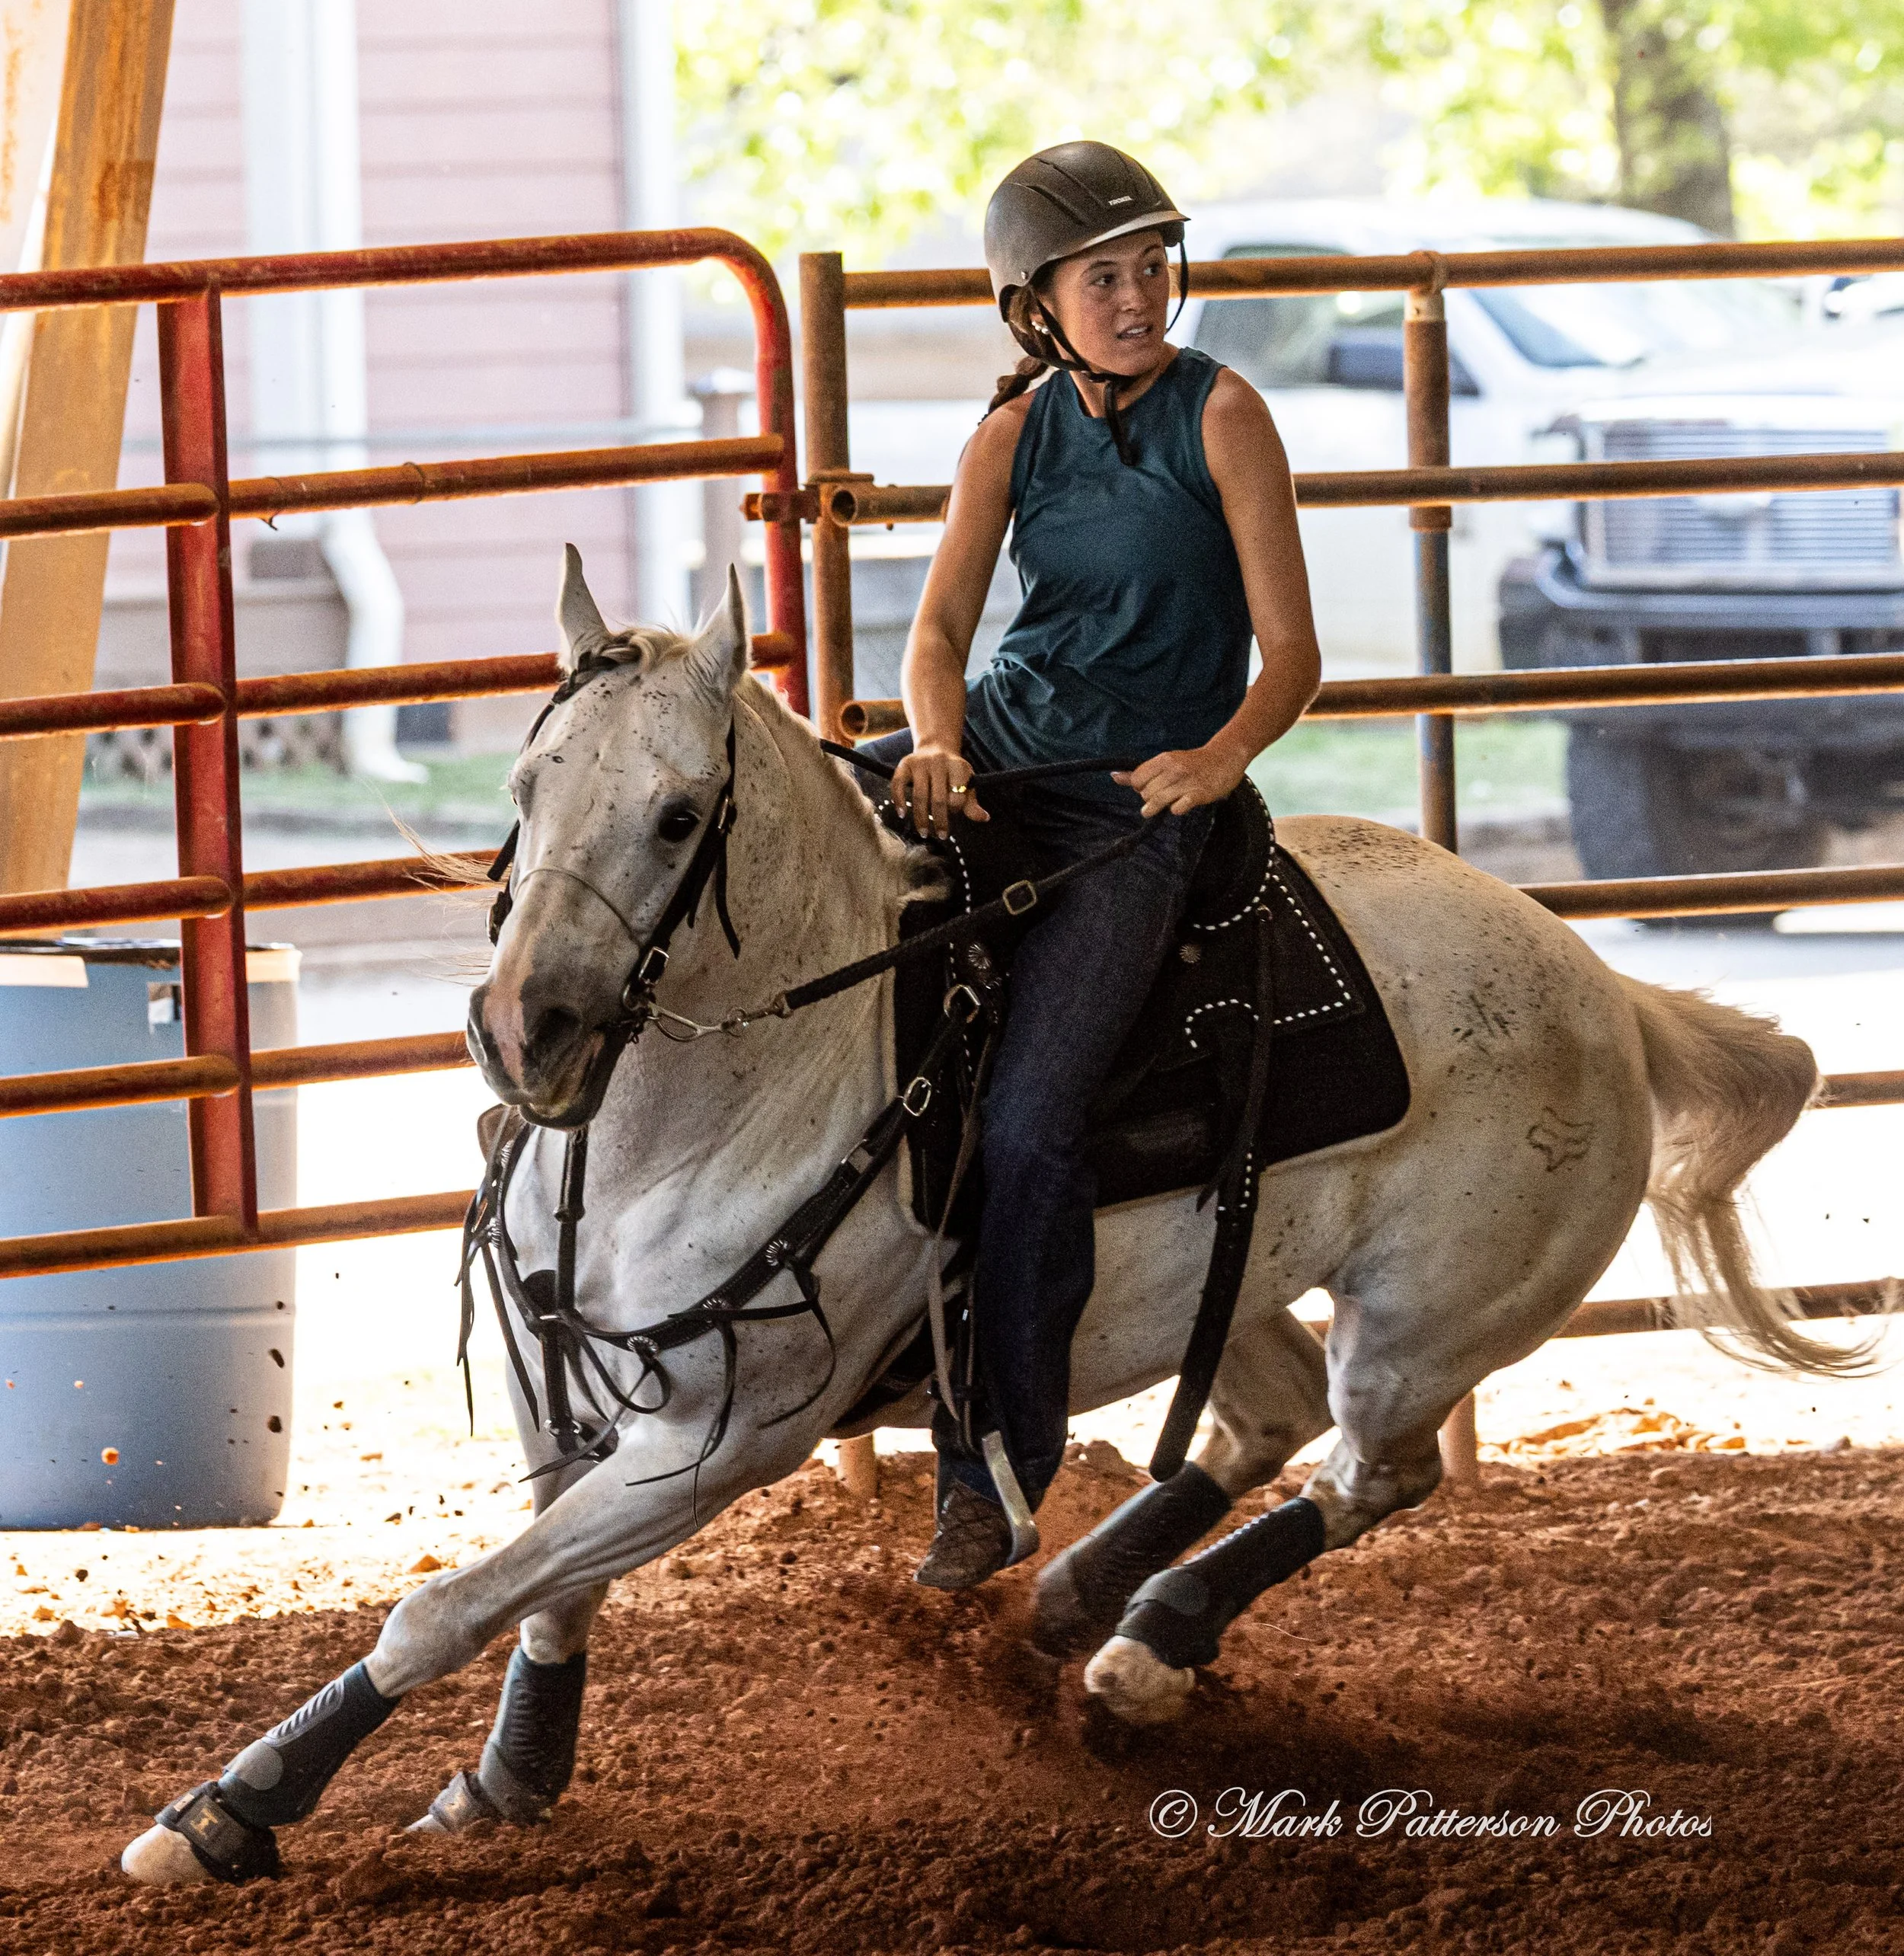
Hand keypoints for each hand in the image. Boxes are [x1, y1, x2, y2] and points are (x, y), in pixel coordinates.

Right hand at [891, 745, 988, 837]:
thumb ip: (972, 802)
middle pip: (938, 799)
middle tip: (940, 836)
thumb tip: (984, 818)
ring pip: (919, 796)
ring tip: (923, 832)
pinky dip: (899, 800)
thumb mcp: (966, 783)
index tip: (953, 814)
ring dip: (921, 817)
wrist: (936, 747)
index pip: (957, 795)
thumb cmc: (953, 772)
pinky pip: (898, 784)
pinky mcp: (905, 764)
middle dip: (939, 820)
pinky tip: (902, 814)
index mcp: (958, 766)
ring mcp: (920, 762)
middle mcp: (939, 762)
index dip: (956, 809)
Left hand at [1114, 742, 1249, 818]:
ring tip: (1153, 810)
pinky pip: (1178, 808)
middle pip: (1146, 792)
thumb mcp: (1166, 762)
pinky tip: (1179, 806)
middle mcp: (1174, 769)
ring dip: (1155, 808)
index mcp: (1164, 759)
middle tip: (1156, 797)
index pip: (1137, 779)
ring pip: (1158, 801)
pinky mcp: (1199, 794)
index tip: (1146, 788)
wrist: (1225, 757)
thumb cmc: (1192, 762)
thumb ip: (1140, 771)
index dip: (1138, 787)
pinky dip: (1175, 810)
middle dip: (1147, 798)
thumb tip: (1114, 777)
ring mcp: (1186, 782)